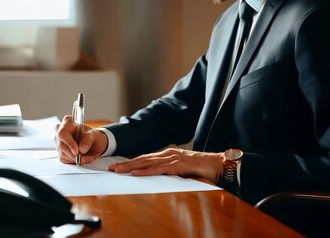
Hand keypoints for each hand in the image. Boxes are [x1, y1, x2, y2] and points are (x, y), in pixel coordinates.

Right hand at [56, 115, 108, 164]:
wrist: (94, 144)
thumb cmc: (93, 136)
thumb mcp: (95, 136)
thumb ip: (88, 140)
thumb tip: (82, 148)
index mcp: (68, 123)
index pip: (63, 133)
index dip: (69, 143)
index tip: (77, 151)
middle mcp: (60, 131)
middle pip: (61, 145)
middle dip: (73, 154)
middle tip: (83, 157)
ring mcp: (59, 142)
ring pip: (62, 154)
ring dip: (75, 159)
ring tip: (86, 157)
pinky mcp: (60, 151)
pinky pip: (64, 159)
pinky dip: (74, 161)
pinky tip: (81, 157)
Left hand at [108, 148, 224, 183]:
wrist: (218, 164)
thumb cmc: (200, 168)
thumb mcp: (181, 170)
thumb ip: (169, 171)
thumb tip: (157, 176)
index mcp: (167, 155)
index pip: (145, 158)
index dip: (131, 162)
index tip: (119, 166)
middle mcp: (168, 154)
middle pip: (142, 159)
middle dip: (126, 164)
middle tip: (112, 168)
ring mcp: (172, 158)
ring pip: (147, 162)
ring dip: (131, 167)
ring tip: (118, 171)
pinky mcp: (178, 164)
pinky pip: (158, 169)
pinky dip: (146, 171)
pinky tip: (136, 173)